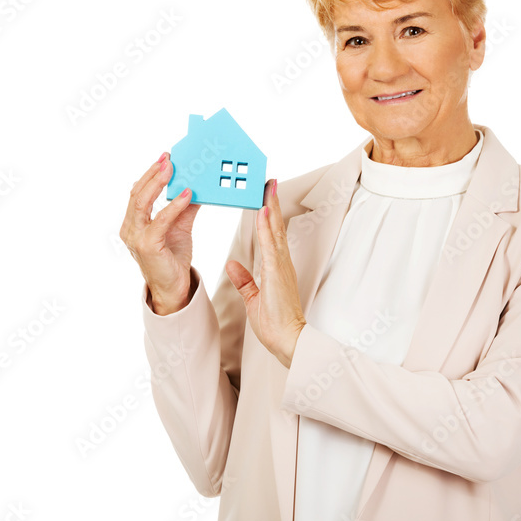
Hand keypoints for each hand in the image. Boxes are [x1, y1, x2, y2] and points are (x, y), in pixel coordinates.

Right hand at [119, 152, 201, 314]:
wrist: (174, 288)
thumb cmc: (173, 258)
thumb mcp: (180, 227)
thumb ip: (184, 207)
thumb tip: (196, 185)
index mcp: (134, 222)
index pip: (138, 192)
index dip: (150, 173)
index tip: (165, 158)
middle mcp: (130, 228)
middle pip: (137, 193)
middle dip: (153, 173)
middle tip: (168, 158)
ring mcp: (135, 237)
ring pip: (142, 203)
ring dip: (157, 183)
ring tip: (172, 169)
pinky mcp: (147, 246)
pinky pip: (160, 221)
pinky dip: (173, 206)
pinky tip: (187, 195)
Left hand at [226, 178, 305, 367]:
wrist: (288, 340)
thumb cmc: (275, 323)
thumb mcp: (253, 299)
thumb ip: (244, 280)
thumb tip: (232, 265)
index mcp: (275, 268)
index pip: (270, 235)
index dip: (267, 215)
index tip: (264, 196)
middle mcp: (281, 262)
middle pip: (275, 227)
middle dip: (271, 203)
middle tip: (268, 181)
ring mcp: (281, 266)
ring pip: (274, 230)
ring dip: (270, 207)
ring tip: (267, 186)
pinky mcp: (277, 273)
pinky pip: (270, 245)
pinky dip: (266, 227)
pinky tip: (262, 212)